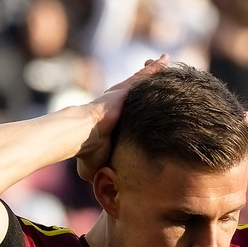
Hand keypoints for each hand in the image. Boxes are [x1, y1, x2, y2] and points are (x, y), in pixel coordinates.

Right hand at [76, 55, 168, 181]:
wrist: (81, 135)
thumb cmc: (85, 152)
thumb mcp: (96, 164)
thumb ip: (103, 171)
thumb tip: (102, 187)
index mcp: (111, 120)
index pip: (127, 110)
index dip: (135, 106)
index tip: (144, 105)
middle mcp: (117, 103)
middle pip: (136, 90)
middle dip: (146, 81)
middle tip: (157, 72)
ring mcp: (121, 95)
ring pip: (141, 80)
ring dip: (153, 71)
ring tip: (166, 60)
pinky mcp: (124, 90)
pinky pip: (144, 76)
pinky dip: (155, 68)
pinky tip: (166, 59)